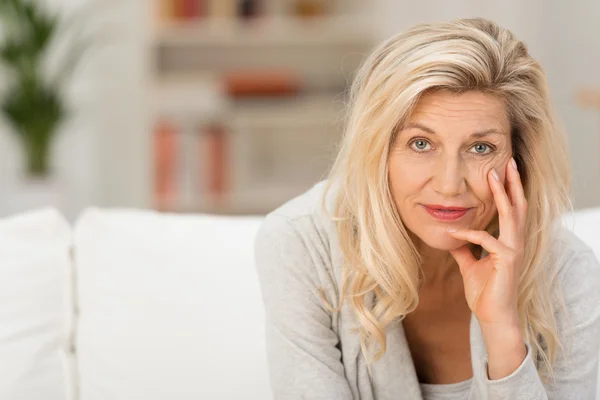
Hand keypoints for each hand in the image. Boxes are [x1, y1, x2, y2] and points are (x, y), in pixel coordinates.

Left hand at [447, 157, 526, 328]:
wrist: (491, 315)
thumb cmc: (485, 291)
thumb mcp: (470, 264)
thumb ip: (464, 248)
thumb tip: (453, 235)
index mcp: (509, 241)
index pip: (513, 209)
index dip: (509, 189)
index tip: (502, 169)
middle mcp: (515, 242)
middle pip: (518, 205)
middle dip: (512, 182)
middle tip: (507, 160)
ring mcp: (513, 250)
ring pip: (511, 215)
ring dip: (501, 194)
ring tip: (491, 175)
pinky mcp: (506, 261)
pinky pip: (486, 240)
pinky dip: (468, 234)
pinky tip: (452, 232)